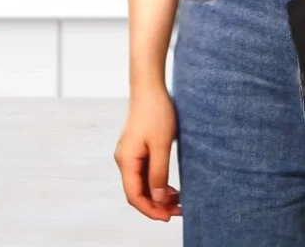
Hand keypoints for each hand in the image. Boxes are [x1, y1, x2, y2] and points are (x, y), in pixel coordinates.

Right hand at [114, 86, 180, 221]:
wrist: (150, 88)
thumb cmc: (155, 112)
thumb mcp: (160, 145)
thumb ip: (159, 172)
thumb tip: (157, 198)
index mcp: (126, 161)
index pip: (135, 196)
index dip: (151, 210)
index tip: (169, 217)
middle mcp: (125, 160)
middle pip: (138, 192)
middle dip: (157, 205)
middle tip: (179, 211)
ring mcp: (131, 154)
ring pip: (142, 183)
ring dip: (158, 195)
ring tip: (178, 201)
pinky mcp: (138, 149)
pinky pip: (146, 173)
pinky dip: (158, 183)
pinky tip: (172, 187)